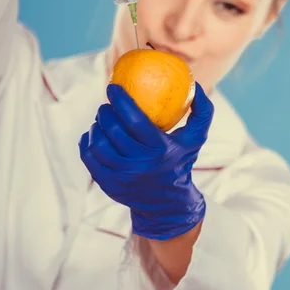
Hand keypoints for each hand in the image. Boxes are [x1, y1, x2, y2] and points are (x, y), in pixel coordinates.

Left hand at [79, 82, 213, 239]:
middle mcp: (140, 164)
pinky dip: (87, 142)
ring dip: (96, 126)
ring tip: (101, 119)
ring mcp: (122, 177)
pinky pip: (89, 158)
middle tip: (106, 105)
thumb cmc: (180, 161)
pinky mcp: (108, 186)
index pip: (135, 119)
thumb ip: (202, 111)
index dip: (121, 100)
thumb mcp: (196, 139)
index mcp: (160, 149)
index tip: (113, 87)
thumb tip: (197, 85)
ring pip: (98, 144)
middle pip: (113, 130)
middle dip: (105, 111)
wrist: (167, 205)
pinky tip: (92, 134)